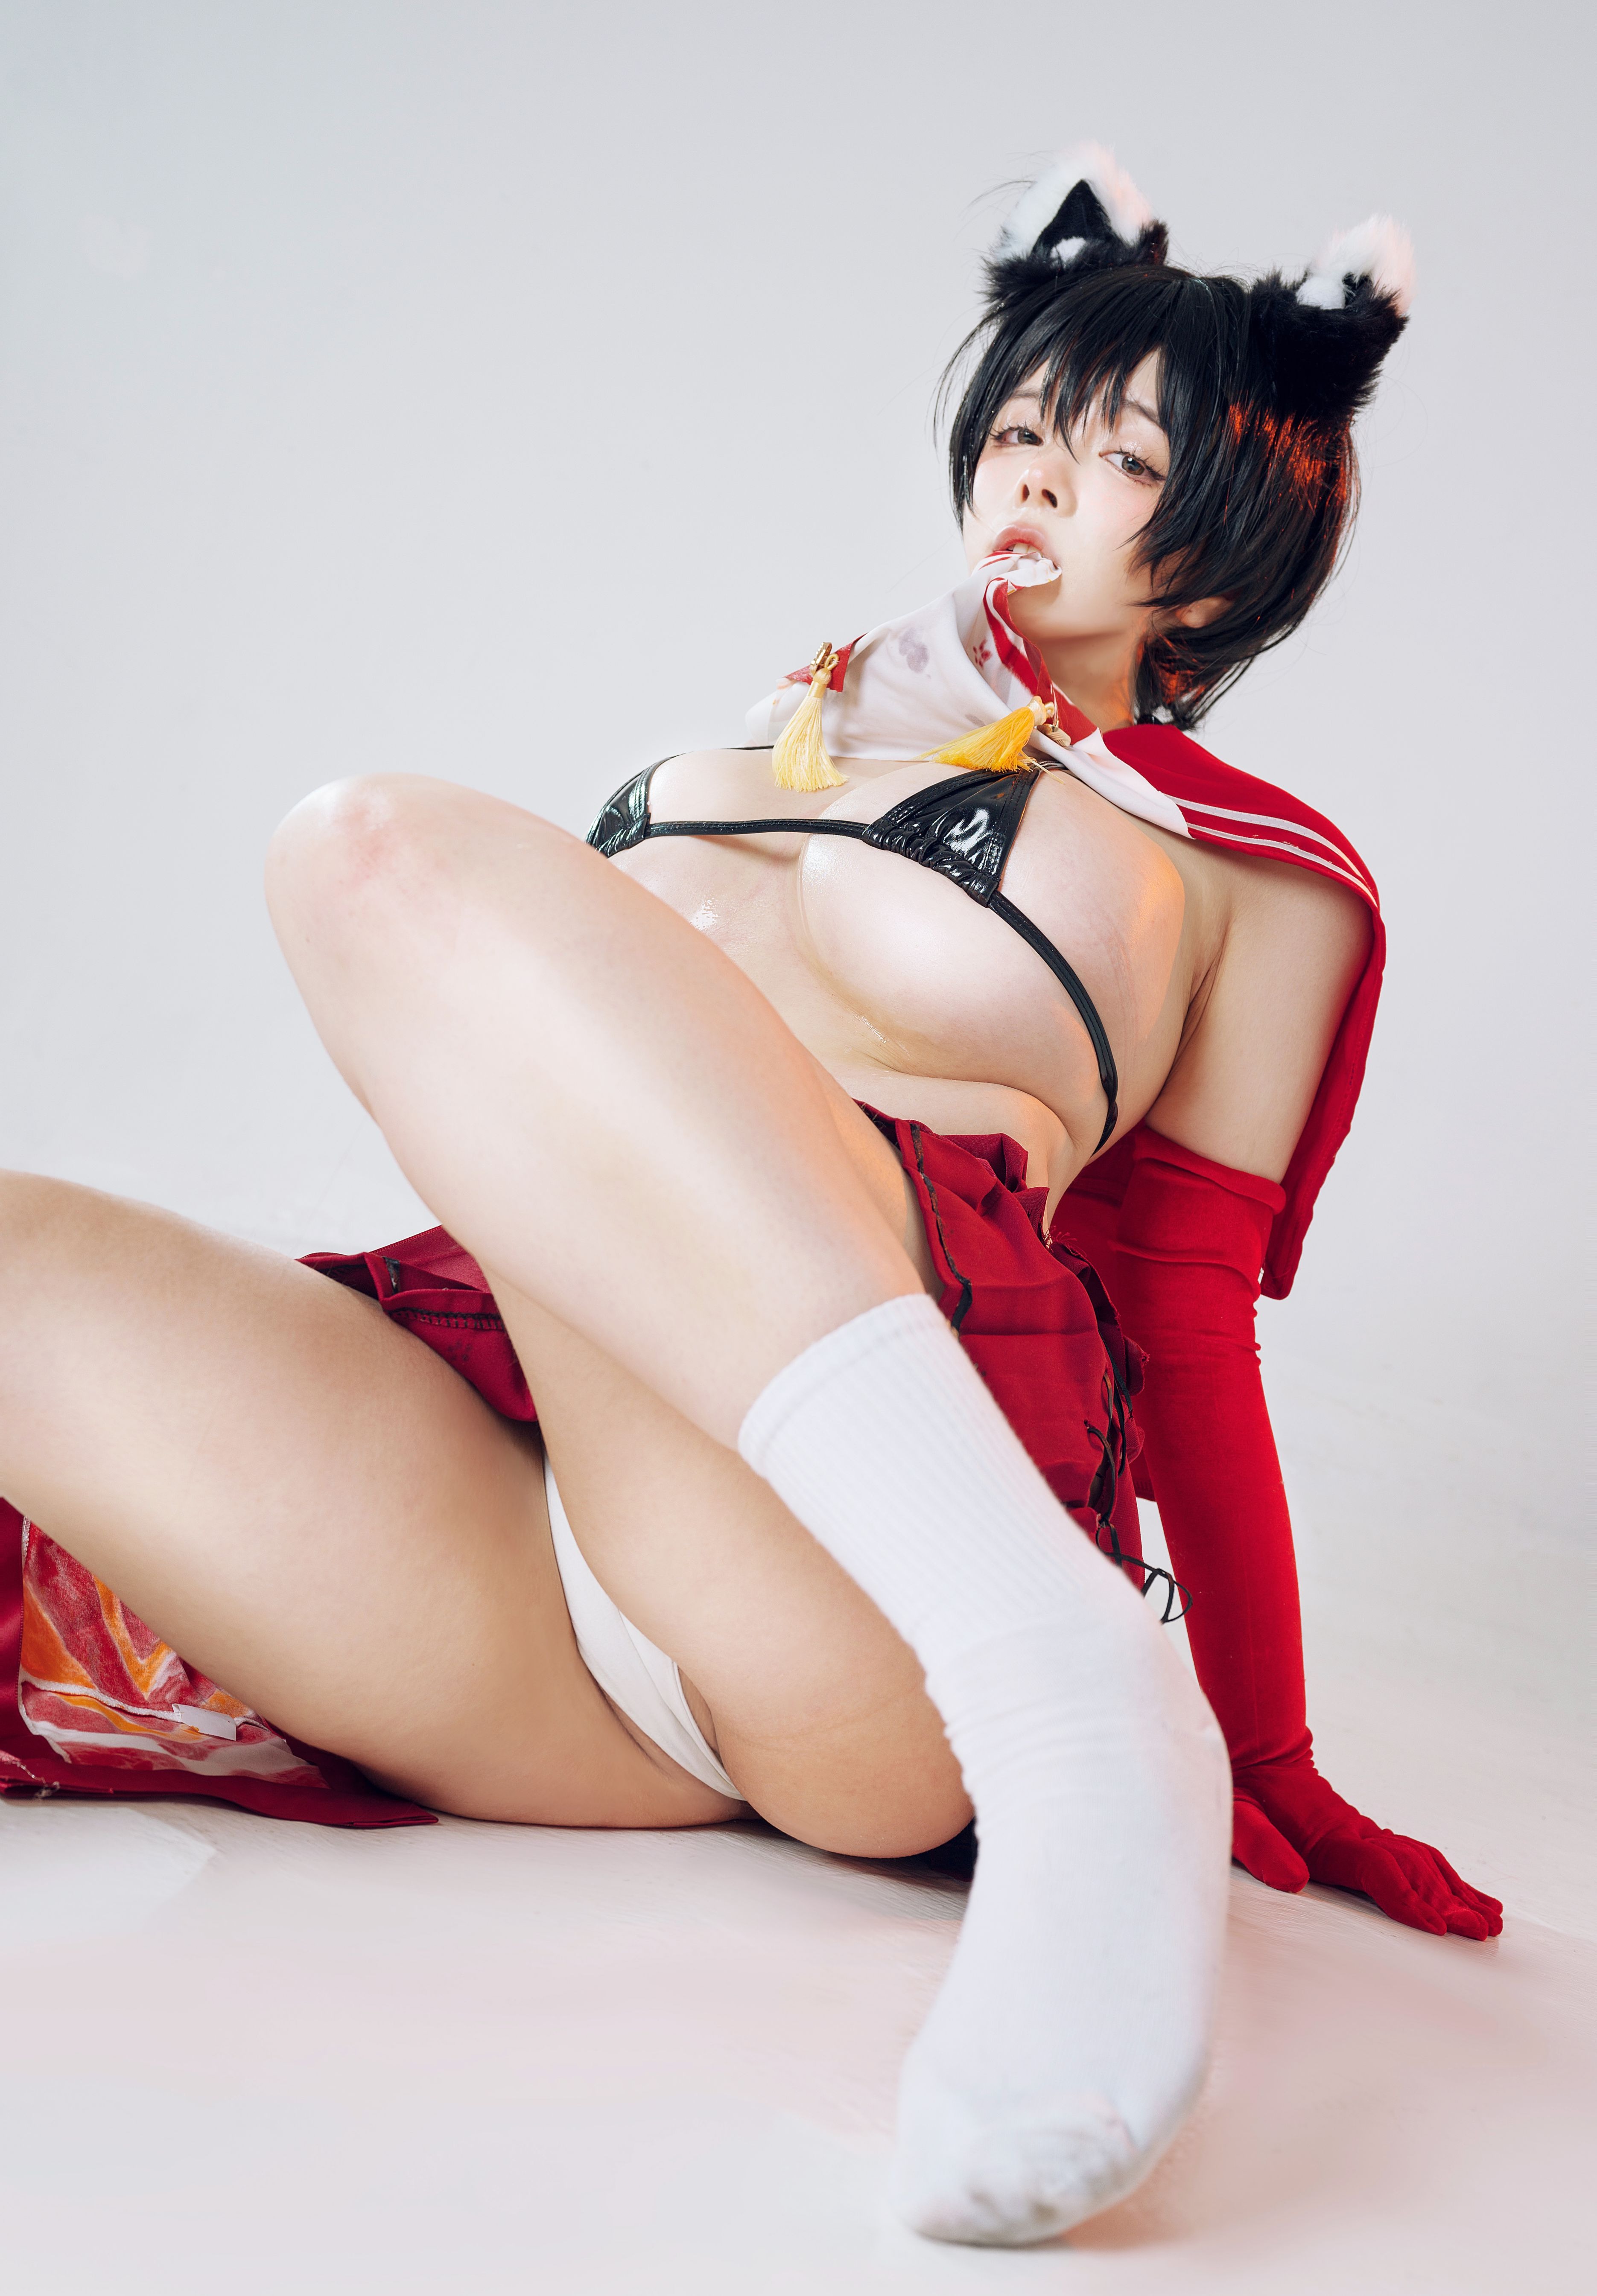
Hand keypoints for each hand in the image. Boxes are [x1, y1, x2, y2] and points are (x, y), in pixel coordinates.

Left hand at [1231, 1753, 1502, 1940]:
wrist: (1254, 1754)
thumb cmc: (1242, 1793)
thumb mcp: (1239, 1818)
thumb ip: (1262, 1848)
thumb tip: (1295, 1882)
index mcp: (1328, 1839)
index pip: (1379, 1870)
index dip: (1408, 1899)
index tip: (1438, 1927)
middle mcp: (1355, 1835)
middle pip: (1412, 1869)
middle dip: (1448, 1902)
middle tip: (1479, 1932)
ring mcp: (1365, 1833)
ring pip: (1421, 1861)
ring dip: (1456, 1891)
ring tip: (1489, 1920)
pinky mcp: (1366, 1835)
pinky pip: (1414, 1854)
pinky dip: (1447, 1875)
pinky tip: (1471, 1896)